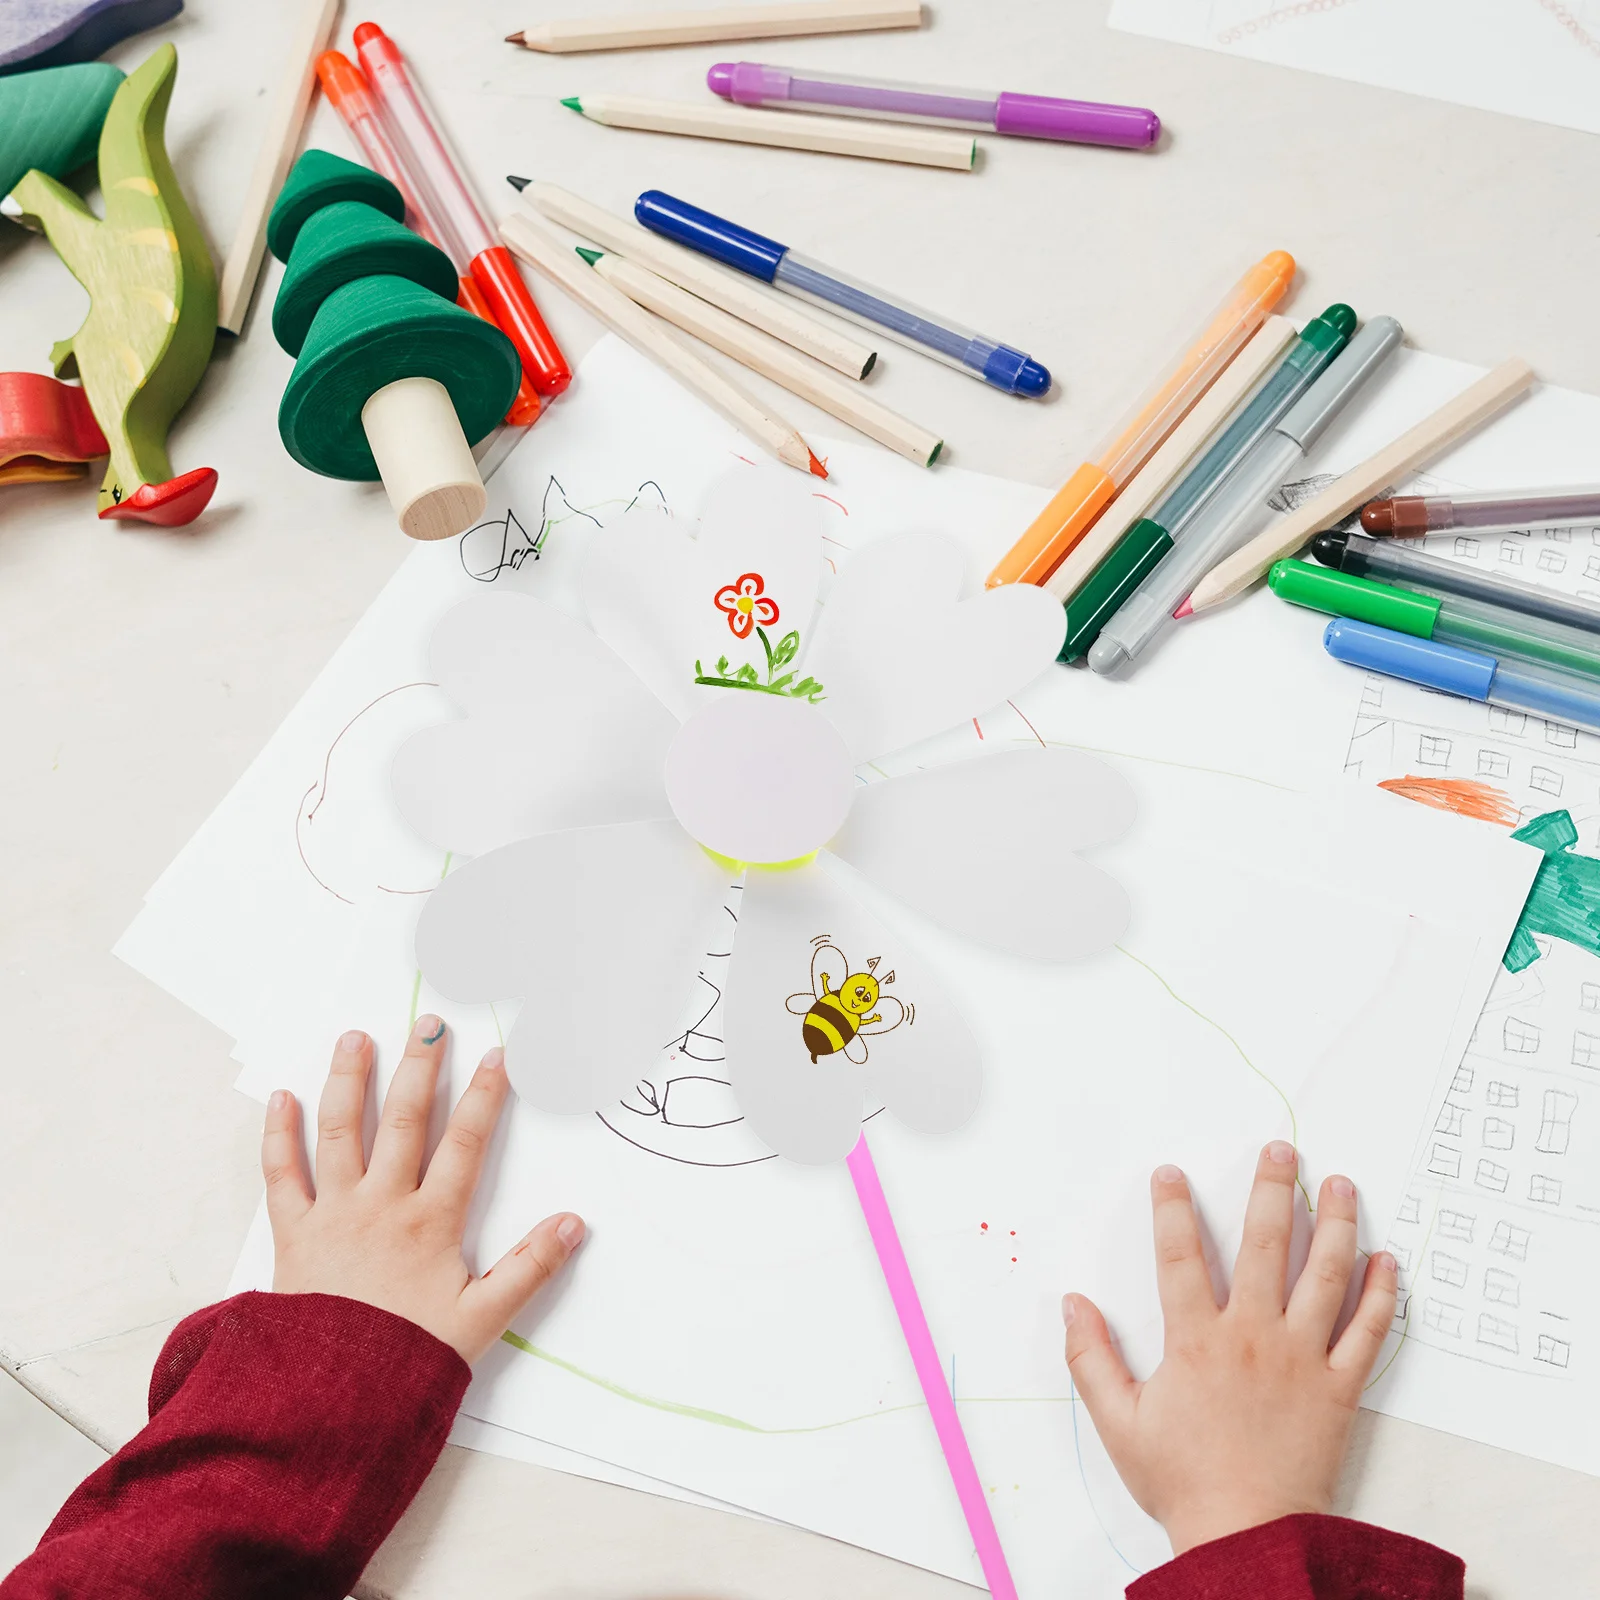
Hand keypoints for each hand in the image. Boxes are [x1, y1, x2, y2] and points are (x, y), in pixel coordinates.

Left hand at [261, 1018, 583, 1362]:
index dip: (485, 1096)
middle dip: (420, 1069)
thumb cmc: (408, 1361)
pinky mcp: (292, 1235)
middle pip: (404, 1122)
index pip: (466, 1144)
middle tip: (429, 1025)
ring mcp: (333, 1215)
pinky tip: (282, 1098)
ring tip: (356, 1038)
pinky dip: (278, 1135)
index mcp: (430, 1223)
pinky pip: (281, 1176)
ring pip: (341, 1133)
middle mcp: (382, 1206)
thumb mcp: (483, 1320)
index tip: (498, 1055)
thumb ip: (530, 1268)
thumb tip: (575, 1222)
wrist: (328, 1403)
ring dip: (349, 1081)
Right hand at [1063, 1143, 1396, 1555]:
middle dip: (1272, 1190)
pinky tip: (1386, 1260)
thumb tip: (1071, 1304)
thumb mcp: (1118, 1422)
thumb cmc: (1183, 1482)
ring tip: (1341, 1185)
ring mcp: (1302, 1358)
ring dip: (1335, 1224)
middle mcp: (1252, 1336)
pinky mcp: (1339, 1388)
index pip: (1179, 1255)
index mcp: (1196, 1340)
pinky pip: (1367, 1332)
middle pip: (1264, 1245)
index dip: (1172, 1209)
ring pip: (1324, 1276)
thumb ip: (1090, 1359)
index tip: (1171, 1173)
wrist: (1248, 1537)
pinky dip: (1381, 1294)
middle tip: (1282, 1151)